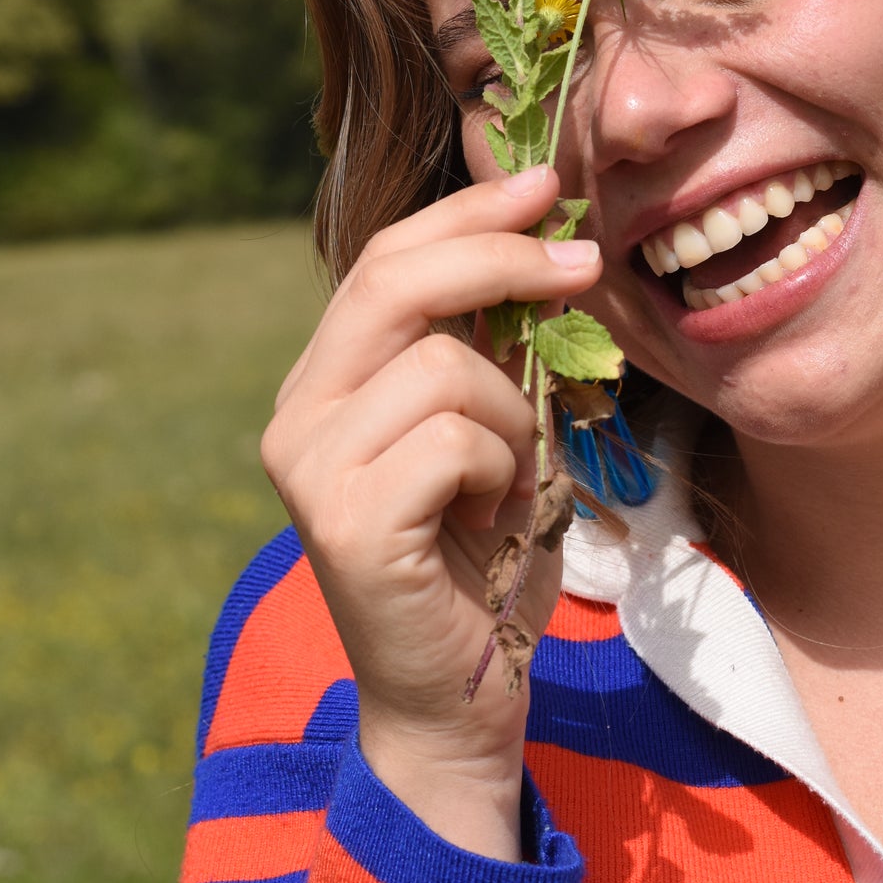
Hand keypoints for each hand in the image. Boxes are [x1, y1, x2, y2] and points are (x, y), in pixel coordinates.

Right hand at [261, 164, 599, 858]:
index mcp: (327, 384)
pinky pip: (456, 440)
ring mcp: (310, 468)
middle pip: (393, 280)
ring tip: (511, 482)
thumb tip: (544, 241)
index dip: (465, 213)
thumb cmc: (486, 565)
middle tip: (584, 264)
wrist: (459, 698)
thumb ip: (492, 349)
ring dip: (514, 417)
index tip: (541, 183)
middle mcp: (298, 415)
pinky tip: (491, 520)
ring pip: (442, 367)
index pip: (383, 258)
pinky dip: (503, 471)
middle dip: (501, 257)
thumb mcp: (497, 432)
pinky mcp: (346, 521)